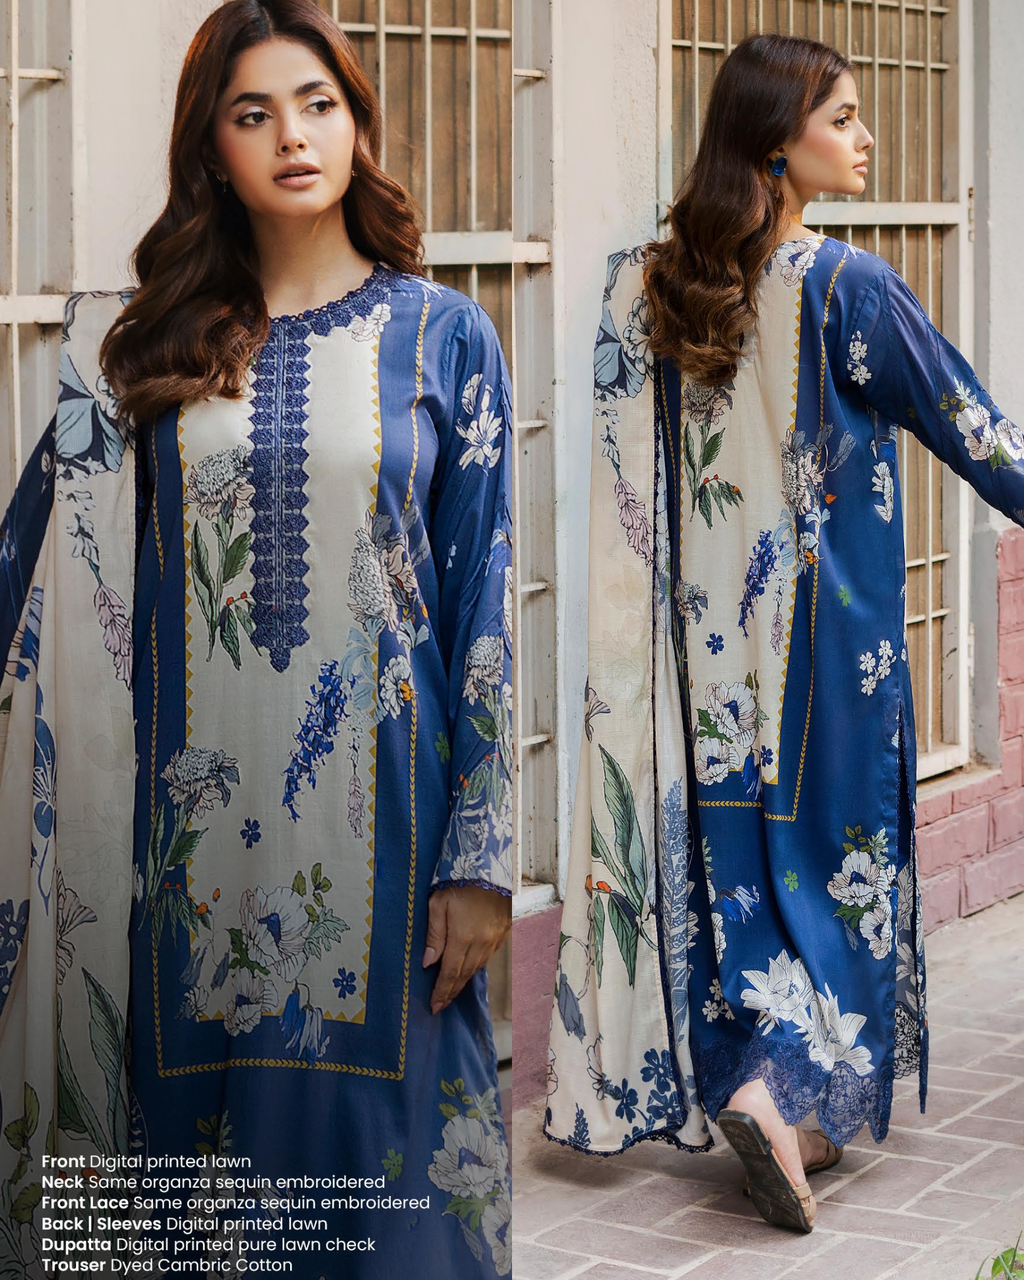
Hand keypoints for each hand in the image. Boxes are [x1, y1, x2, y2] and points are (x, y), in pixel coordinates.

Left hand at [422, 884, 510, 1013]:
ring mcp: (495, 938)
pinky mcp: (503, 932)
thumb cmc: (458, 882)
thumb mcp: (438, 904)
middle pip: (464, 975)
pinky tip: (469, 970)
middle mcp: (481, 942)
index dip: (442, 992)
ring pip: (477, 967)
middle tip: (441, 1005)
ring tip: (452, 992)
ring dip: (463, 981)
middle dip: (451, 992)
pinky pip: (487, 957)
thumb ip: (434, 935)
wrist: (489, 866)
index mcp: (462, 937)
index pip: (449, 973)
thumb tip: (428, 963)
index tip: (434, 1007)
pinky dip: (476, 967)